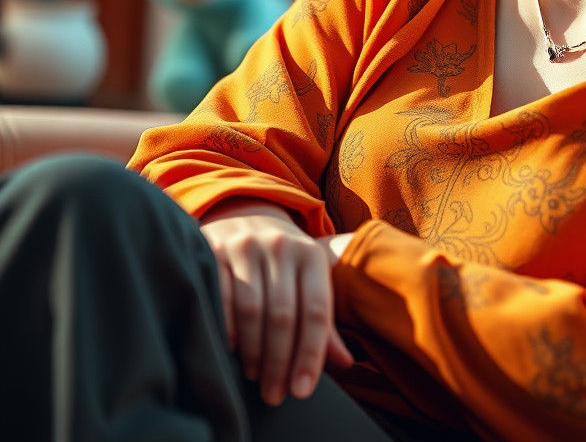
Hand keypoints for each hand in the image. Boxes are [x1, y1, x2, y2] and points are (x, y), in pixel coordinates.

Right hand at [200, 201, 353, 405]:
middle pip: (284, 316)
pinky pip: (221, 297)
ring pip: (252, 310)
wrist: (247, 216)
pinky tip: (230, 352)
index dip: (311, 354)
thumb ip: (325, 321)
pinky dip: (226, 329)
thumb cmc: (284, 262)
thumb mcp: (309, 280)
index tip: (303, 390)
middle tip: (275, 394)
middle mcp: (282, 246)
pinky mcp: (215, 251)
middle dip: (280, 362)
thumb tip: (345, 363)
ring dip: (253, 351)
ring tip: (255, 376)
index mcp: (311, 255)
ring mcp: (247, 246)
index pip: (317, 310)